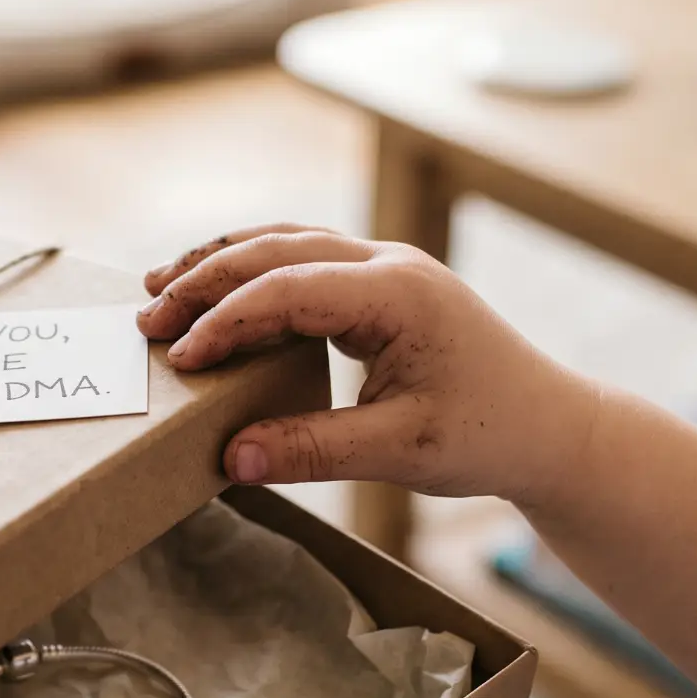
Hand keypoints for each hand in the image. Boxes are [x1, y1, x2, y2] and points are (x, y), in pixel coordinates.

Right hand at [138, 224, 599, 506]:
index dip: (225, 321)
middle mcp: (389, 263)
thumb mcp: (399, 452)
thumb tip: (229, 456)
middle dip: (205, 280)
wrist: (550, 426)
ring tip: (160, 288)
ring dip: (222, 262)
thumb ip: (311, 450)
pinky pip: (305, 258)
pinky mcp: (383, 284)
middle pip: (276, 250)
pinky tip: (217, 289)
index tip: (178, 360)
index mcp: (398, 293)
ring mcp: (387, 267)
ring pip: (287, 241)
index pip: (287, 290)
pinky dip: (254, 270)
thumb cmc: (488, 435)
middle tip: (146, 319)